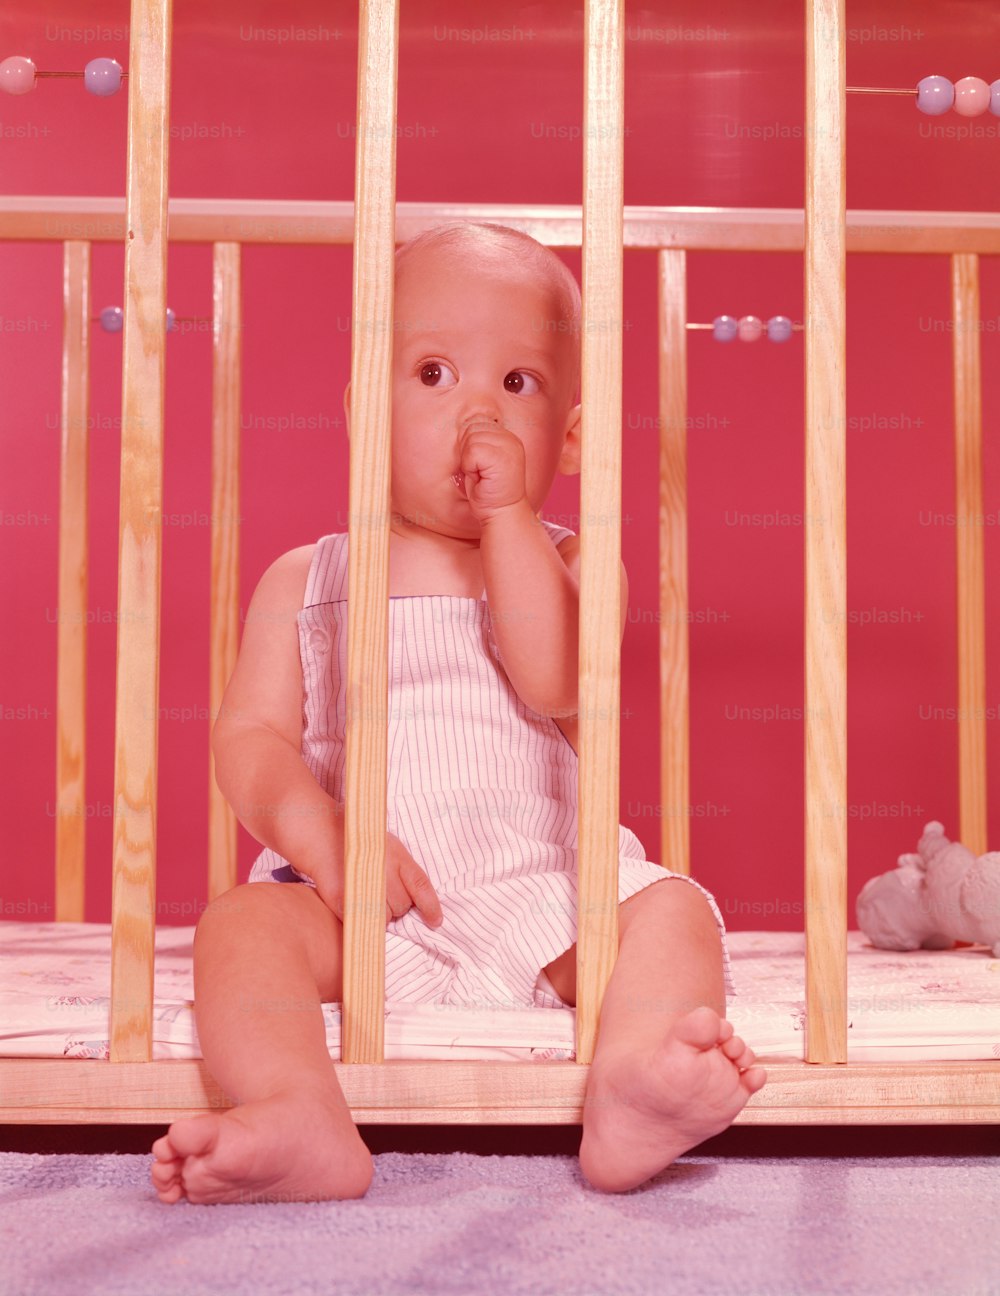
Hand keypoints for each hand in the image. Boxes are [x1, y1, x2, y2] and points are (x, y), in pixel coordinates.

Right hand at [299, 824, 443, 929]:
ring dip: (379, 915)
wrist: (319, 832)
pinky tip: (354, 903)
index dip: (431, 907)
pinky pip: (361, 921)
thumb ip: (400, 869)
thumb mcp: (386, 845)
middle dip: (396, 906)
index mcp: (397, 856)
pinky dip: (360, 919)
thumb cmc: (356, 841)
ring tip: (366, 895)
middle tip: (380, 893)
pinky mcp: (344, 898)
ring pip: (384, 918)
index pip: (420, 885)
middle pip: (402, 906)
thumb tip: (414, 898)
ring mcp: (363, 885)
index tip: (436, 922)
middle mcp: (383, 871)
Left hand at [456, 420, 526, 524]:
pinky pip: (472, 450)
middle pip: (471, 427)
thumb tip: (462, 426)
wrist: (501, 513)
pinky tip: (481, 478)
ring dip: (468, 460)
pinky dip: (470, 466)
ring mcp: (509, 446)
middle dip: (467, 451)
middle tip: (480, 471)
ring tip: (481, 475)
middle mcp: (511, 439)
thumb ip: (477, 441)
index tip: (480, 465)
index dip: (469, 445)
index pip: (476, 422)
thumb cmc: (487, 491)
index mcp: (507, 437)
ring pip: (470, 437)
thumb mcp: (482, 461)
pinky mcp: (502, 456)